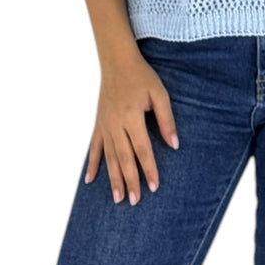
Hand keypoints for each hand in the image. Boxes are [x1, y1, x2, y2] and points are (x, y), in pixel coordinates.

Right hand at [84, 46, 178, 205]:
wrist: (117, 62)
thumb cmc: (141, 77)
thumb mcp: (159, 94)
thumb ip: (166, 119)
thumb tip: (174, 144)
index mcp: (131, 116)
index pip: (142, 149)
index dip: (149, 169)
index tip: (154, 187)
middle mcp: (115, 124)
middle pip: (124, 158)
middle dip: (130, 181)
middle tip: (135, 201)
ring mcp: (105, 125)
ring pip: (109, 157)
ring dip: (113, 178)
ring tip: (118, 198)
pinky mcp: (98, 124)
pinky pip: (94, 148)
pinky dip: (92, 165)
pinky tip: (90, 180)